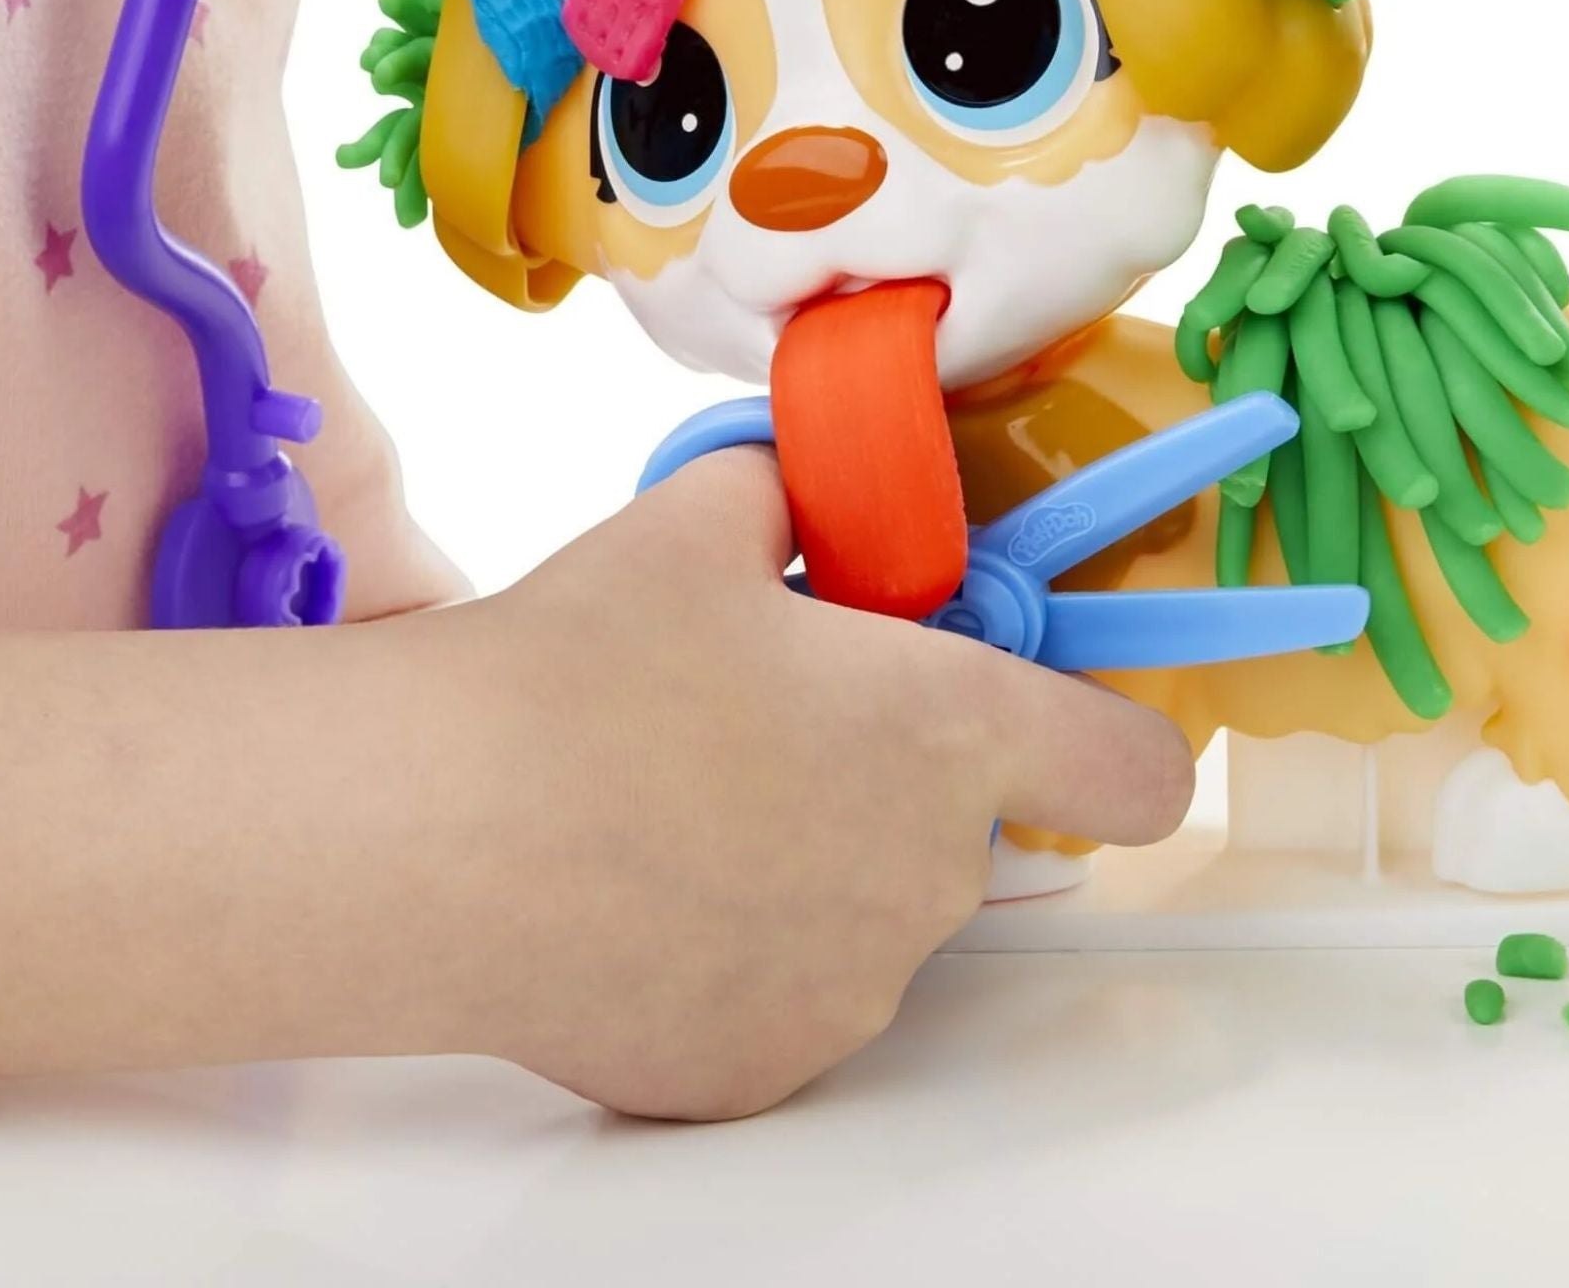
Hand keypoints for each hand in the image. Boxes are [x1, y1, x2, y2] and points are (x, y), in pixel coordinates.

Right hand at [463, 448, 1194, 1117]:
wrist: (429, 829)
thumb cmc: (582, 664)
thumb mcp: (705, 520)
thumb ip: (800, 499)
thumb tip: (809, 497)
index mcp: (952, 731)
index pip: (1139, 771)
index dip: (1113, 743)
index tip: (1049, 722)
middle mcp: (930, 874)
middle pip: (966, 831)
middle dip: (892, 785)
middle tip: (765, 735)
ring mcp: (850, 990)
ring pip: (871, 918)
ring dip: (811, 870)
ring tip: (674, 818)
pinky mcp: (758, 1071)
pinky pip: (784, 999)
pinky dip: (735, 959)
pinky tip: (635, 905)